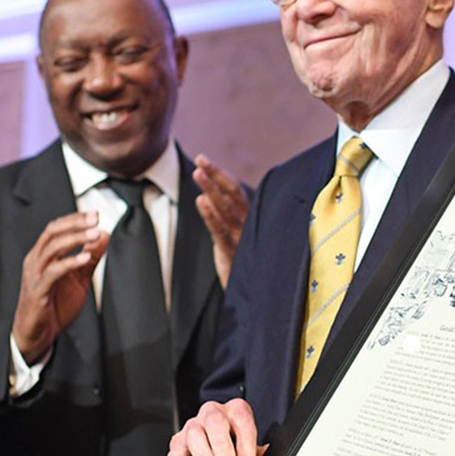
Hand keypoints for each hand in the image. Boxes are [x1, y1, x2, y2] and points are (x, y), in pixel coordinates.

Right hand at [11, 212, 107, 363]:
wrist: (38, 334)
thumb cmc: (55, 305)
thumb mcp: (78, 278)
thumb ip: (90, 258)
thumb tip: (103, 235)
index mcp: (42, 255)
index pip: (55, 228)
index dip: (74, 219)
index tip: (95, 214)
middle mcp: (35, 260)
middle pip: (52, 232)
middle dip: (74, 223)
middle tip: (95, 218)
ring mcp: (34, 275)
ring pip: (52, 248)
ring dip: (75, 239)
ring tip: (95, 234)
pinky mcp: (37, 291)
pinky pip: (53, 272)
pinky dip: (69, 263)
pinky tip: (85, 259)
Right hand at [168, 398, 266, 455]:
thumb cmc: (236, 454)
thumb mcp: (251, 453)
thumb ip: (262, 453)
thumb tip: (274, 453)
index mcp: (235, 411)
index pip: (241, 420)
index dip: (245, 444)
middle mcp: (213, 413)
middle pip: (216, 423)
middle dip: (223, 448)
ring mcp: (193, 426)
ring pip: (196, 436)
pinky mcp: (178, 443)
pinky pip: (175, 451)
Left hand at [193, 154, 248, 288]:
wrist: (256, 296)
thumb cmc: (245, 264)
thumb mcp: (237, 238)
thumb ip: (226, 219)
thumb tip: (208, 197)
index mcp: (251, 218)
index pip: (236, 190)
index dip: (219, 174)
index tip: (203, 160)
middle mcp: (249, 224)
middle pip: (233, 194)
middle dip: (215, 175)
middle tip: (200, 159)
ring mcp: (241, 238)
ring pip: (226, 209)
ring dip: (211, 189)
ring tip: (197, 173)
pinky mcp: (232, 253)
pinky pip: (220, 230)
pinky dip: (210, 215)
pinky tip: (200, 201)